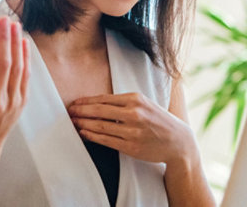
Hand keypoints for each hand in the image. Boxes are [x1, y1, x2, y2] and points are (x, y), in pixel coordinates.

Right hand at [0, 16, 29, 153]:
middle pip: (4, 65)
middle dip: (4, 39)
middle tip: (3, 19)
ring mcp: (11, 102)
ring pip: (17, 68)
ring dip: (16, 44)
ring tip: (14, 24)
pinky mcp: (21, 101)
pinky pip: (25, 76)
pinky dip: (25, 58)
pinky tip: (22, 41)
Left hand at [67, 92, 194, 164]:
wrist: (178, 141)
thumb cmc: (158, 120)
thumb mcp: (144, 104)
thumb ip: (123, 103)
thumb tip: (96, 103)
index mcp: (135, 99)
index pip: (104, 99)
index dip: (86, 101)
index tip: (75, 103)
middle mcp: (134, 113)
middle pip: (99, 111)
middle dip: (81, 111)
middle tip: (69, 112)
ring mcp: (133, 131)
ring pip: (101, 126)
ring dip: (84, 124)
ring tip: (74, 123)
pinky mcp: (131, 147)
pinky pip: (107, 141)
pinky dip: (92, 137)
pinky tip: (85, 133)